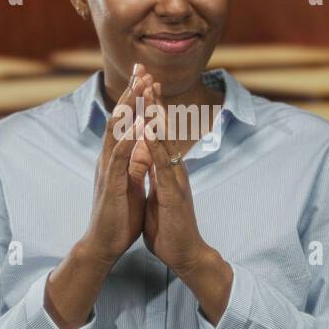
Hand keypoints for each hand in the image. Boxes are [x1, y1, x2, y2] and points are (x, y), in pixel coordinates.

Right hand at [81, 63, 153, 268]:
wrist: (105, 244)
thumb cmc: (119, 215)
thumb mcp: (130, 183)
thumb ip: (134, 163)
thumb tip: (141, 146)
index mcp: (116, 158)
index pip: (125, 122)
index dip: (134, 99)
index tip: (145, 76)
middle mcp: (109, 158)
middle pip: (118, 118)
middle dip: (130, 94)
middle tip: (141, 70)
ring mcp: (108, 169)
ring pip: (117, 132)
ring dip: (129, 109)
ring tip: (139, 87)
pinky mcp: (112, 184)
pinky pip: (120, 158)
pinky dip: (128, 139)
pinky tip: (137, 125)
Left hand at [139, 81, 209, 275]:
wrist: (185, 254)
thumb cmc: (170, 227)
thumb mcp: (158, 194)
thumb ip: (153, 175)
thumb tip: (147, 159)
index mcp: (167, 168)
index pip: (158, 132)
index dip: (150, 109)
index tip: (143, 85)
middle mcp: (174, 168)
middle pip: (164, 128)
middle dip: (155, 101)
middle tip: (148, 74)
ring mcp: (176, 179)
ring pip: (166, 141)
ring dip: (157, 115)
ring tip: (149, 91)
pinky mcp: (174, 193)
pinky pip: (163, 166)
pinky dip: (155, 147)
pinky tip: (149, 131)